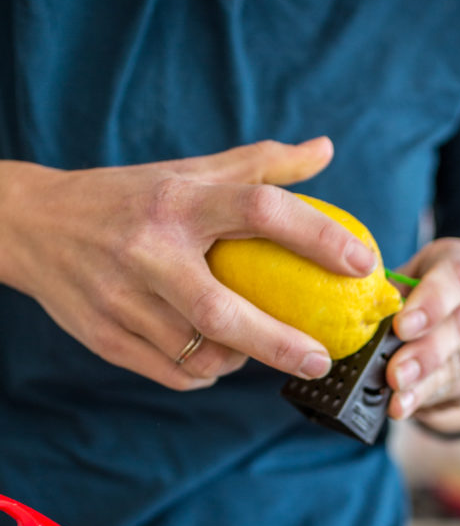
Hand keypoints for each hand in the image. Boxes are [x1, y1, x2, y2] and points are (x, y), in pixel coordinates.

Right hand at [0, 138, 376, 389]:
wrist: (31, 225)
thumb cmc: (126, 196)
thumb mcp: (188, 171)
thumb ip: (259, 164)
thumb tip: (326, 151)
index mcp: (178, 200)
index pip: (259, 210)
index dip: (317, 236)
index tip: (360, 263)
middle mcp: (148, 250)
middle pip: (224, 310)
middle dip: (280, 343)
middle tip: (321, 357)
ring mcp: (121, 298)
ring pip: (199, 353)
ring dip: (241, 360)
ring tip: (258, 349)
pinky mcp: (104, 337)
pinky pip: (172, 373)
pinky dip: (205, 374)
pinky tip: (216, 360)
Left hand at [386, 238, 459, 434]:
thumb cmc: (418, 296)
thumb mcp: (403, 286)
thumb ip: (387, 298)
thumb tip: (359, 317)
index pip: (453, 276)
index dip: (429, 303)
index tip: (402, 327)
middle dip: (425, 353)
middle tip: (395, 374)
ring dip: (426, 382)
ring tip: (397, 398)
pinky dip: (429, 397)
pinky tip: (406, 406)